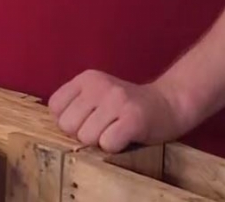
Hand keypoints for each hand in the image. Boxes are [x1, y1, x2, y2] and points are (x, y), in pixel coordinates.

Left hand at [48, 70, 193, 152]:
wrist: (168, 104)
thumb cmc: (127, 107)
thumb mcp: (97, 95)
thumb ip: (75, 105)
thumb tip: (57, 126)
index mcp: (87, 78)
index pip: (55, 106)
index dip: (68, 121)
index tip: (87, 120)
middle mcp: (99, 85)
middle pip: (68, 125)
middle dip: (82, 134)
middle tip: (103, 128)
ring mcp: (117, 100)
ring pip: (86, 136)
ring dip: (100, 142)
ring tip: (115, 131)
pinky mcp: (133, 118)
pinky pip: (108, 143)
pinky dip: (114, 147)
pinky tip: (125, 137)